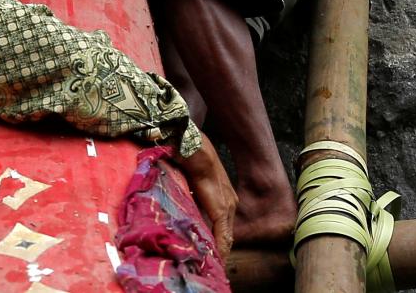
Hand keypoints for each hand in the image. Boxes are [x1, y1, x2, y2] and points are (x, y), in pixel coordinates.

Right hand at [175, 131, 236, 260]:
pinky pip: (222, 234)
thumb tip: (184, 214)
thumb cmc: (190, 163)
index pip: (223, 228)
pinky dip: (219, 247)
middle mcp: (230, 204)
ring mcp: (228, 207)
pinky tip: (215, 258)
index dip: (218, 242)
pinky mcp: (221, 209)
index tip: (211, 255)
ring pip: (225, 237)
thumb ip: (193, 201)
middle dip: (219, 251)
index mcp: (224, 200)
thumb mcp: (193, 186)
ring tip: (212, 265)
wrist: (193, 148)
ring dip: (218, 252)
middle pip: (226, 235)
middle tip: (211, 266)